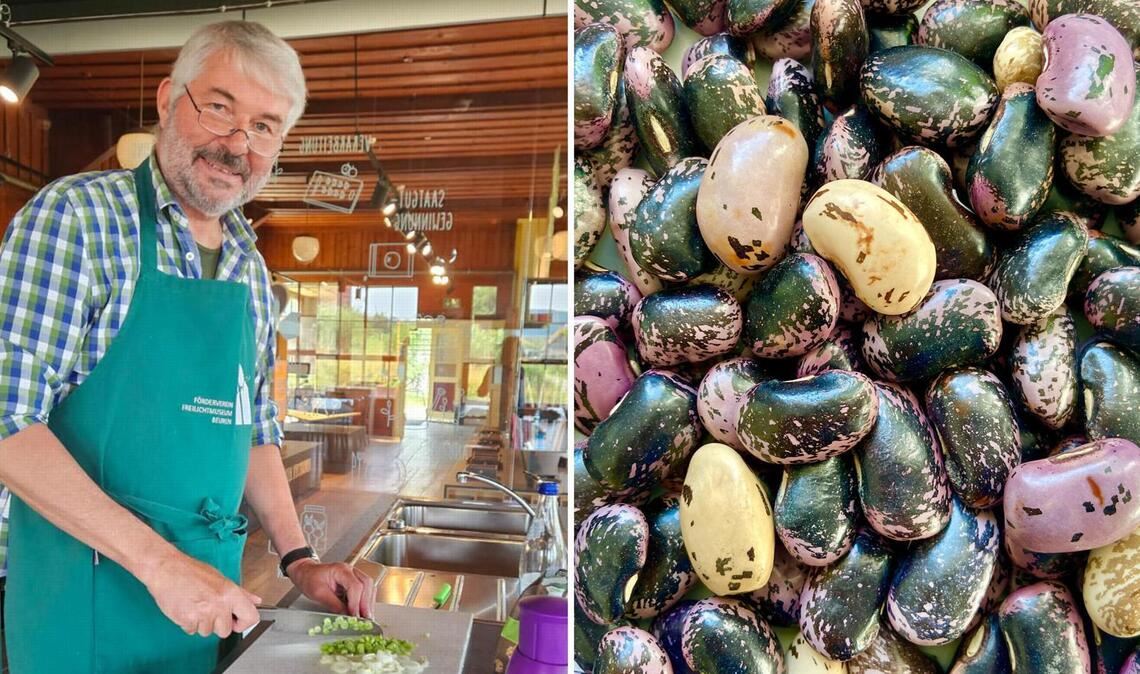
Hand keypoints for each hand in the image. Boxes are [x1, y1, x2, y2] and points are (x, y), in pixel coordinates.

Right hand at [140, 548, 261, 638]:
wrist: (166, 569)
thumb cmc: (191, 572)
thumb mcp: (221, 578)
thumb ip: (240, 593)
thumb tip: (256, 601)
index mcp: (231, 593)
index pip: (251, 617)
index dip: (243, 622)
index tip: (235, 620)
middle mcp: (219, 604)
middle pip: (225, 631)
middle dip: (217, 623)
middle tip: (207, 608)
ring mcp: (203, 614)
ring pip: (207, 632)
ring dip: (200, 623)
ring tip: (195, 605)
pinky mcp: (187, 620)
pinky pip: (191, 631)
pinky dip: (188, 623)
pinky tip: (186, 608)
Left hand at [288, 559, 374, 619]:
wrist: (306, 572)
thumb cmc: (309, 579)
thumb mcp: (318, 593)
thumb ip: (333, 604)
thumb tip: (346, 615)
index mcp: (340, 570)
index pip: (355, 585)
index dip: (356, 602)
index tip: (354, 616)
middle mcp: (350, 570)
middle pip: (367, 584)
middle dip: (367, 603)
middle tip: (366, 619)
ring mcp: (354, 574)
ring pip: (369, 587)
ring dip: (368, 603)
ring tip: (366, 618)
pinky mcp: (354, 581)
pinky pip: (365, 590)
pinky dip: (366, 601)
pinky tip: (363, 611)